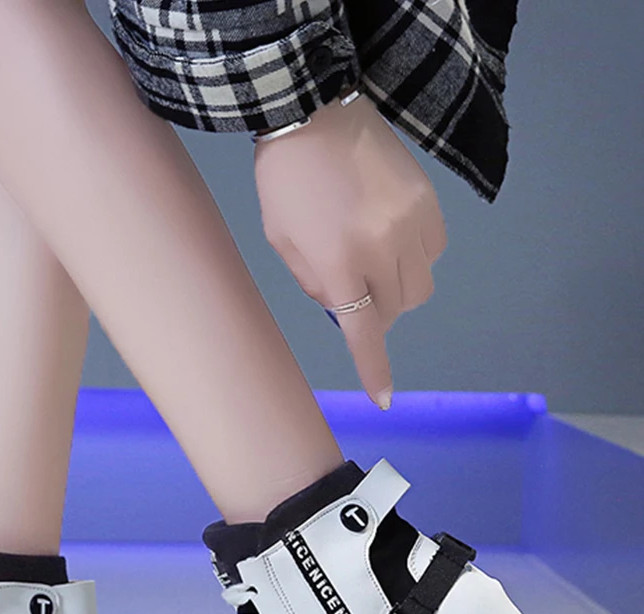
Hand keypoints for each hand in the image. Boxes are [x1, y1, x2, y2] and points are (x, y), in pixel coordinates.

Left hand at [253, 92, 446, 407]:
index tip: (385, 398)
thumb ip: (315, 283)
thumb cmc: (285, 180)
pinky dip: (414, 259)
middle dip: (375, 312)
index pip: (363, 330)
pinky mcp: (428, 200)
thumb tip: (345, 309)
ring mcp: (411, 221)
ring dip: (396, 289)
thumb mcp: (282, 241)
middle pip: (396, 310)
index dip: (374, 367)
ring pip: (419, 287)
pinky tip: (389, 238)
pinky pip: (434, 252)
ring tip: (370, 262)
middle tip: (352, 288)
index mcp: (339, 259)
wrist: (317, 111)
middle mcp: (383, 245)